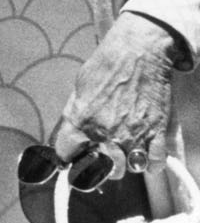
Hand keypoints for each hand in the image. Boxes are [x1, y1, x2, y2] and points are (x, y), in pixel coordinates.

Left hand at [51, 13, 177, 180]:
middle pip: (101, 170)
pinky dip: (151, 164)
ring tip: (122, 153)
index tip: (71, 159)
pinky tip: (144, 155)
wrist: (138, 52)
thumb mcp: (79, 87)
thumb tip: (69, 132)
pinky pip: (155, 162)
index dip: (68, 158)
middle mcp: (106, 131)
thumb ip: (74, 113)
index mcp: (82, 118)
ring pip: (127, 169)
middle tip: (101, 158)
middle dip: (98, 167)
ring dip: (124, 165)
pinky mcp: (157, 131)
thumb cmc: (107, 65)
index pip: (66, 153)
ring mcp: (133, 134)